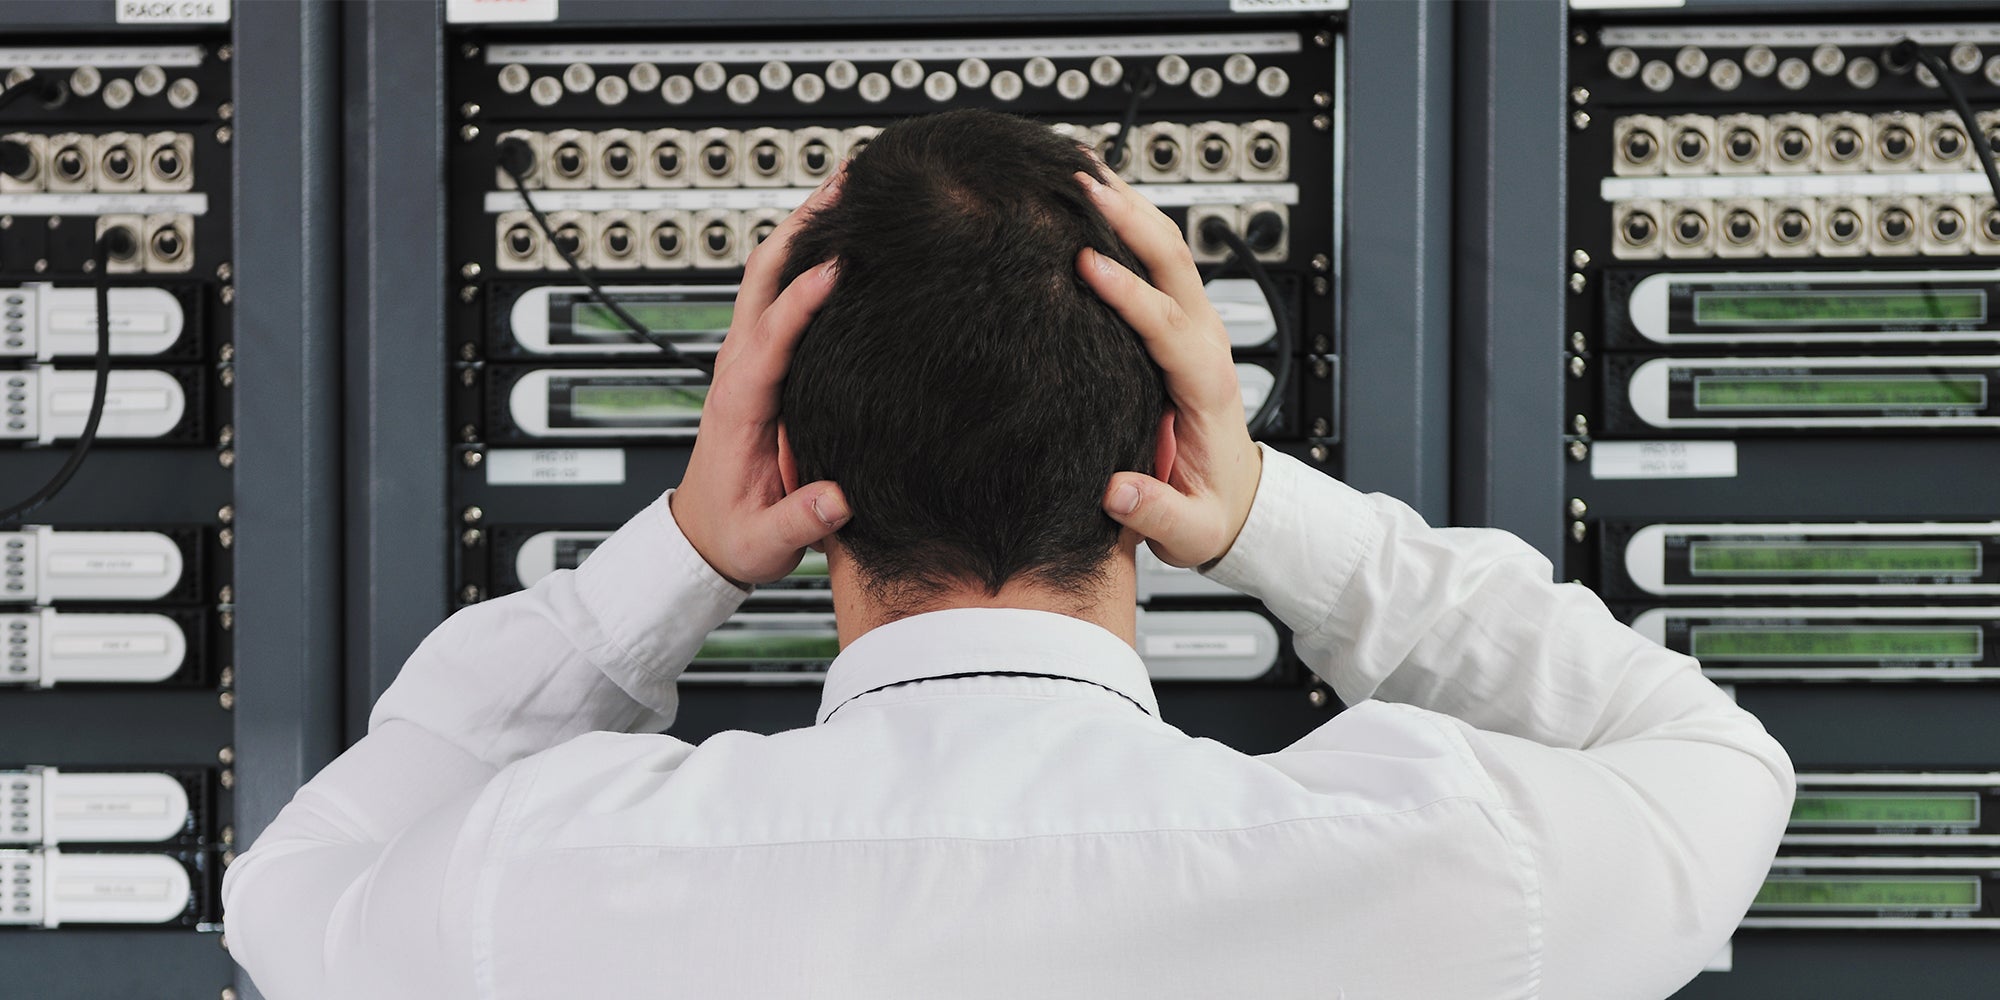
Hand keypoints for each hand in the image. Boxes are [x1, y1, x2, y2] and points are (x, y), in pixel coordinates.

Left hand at [670, 170, 849, 585]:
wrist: (704, 536)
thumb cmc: (736, 534)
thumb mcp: (767, 541)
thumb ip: (801, 519)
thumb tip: (839, 499)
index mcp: (740, 404)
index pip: (770, 337)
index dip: (802, 300)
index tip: (838, 267)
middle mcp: (737, 369)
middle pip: (762, 278)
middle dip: (801, 228)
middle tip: (847, 186)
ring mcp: (745, 358)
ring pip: (767, 275)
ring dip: (802, 228)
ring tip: (848, 188)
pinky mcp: (758, 359)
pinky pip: (777, 293)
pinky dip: (802, 254)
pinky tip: (836, 235)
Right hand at [1075, 168, 1261, 567]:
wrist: (1238, 501)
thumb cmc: (1210, 511)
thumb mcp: (1189, 532)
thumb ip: (1156, 512)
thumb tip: (1116, 489)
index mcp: (1208, 390)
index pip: (1171, 327)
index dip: (1131, 294)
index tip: (1088, 264)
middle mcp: (1204, 345)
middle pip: (1175, 264)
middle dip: (1130, 219)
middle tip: (1079, 183)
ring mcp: (1193, 326)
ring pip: (1166, 248)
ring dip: (1127, 204)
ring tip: (1076, 166)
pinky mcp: (1176, 321)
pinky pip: (1155, 258)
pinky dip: (1126, 219)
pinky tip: (1091, 195)